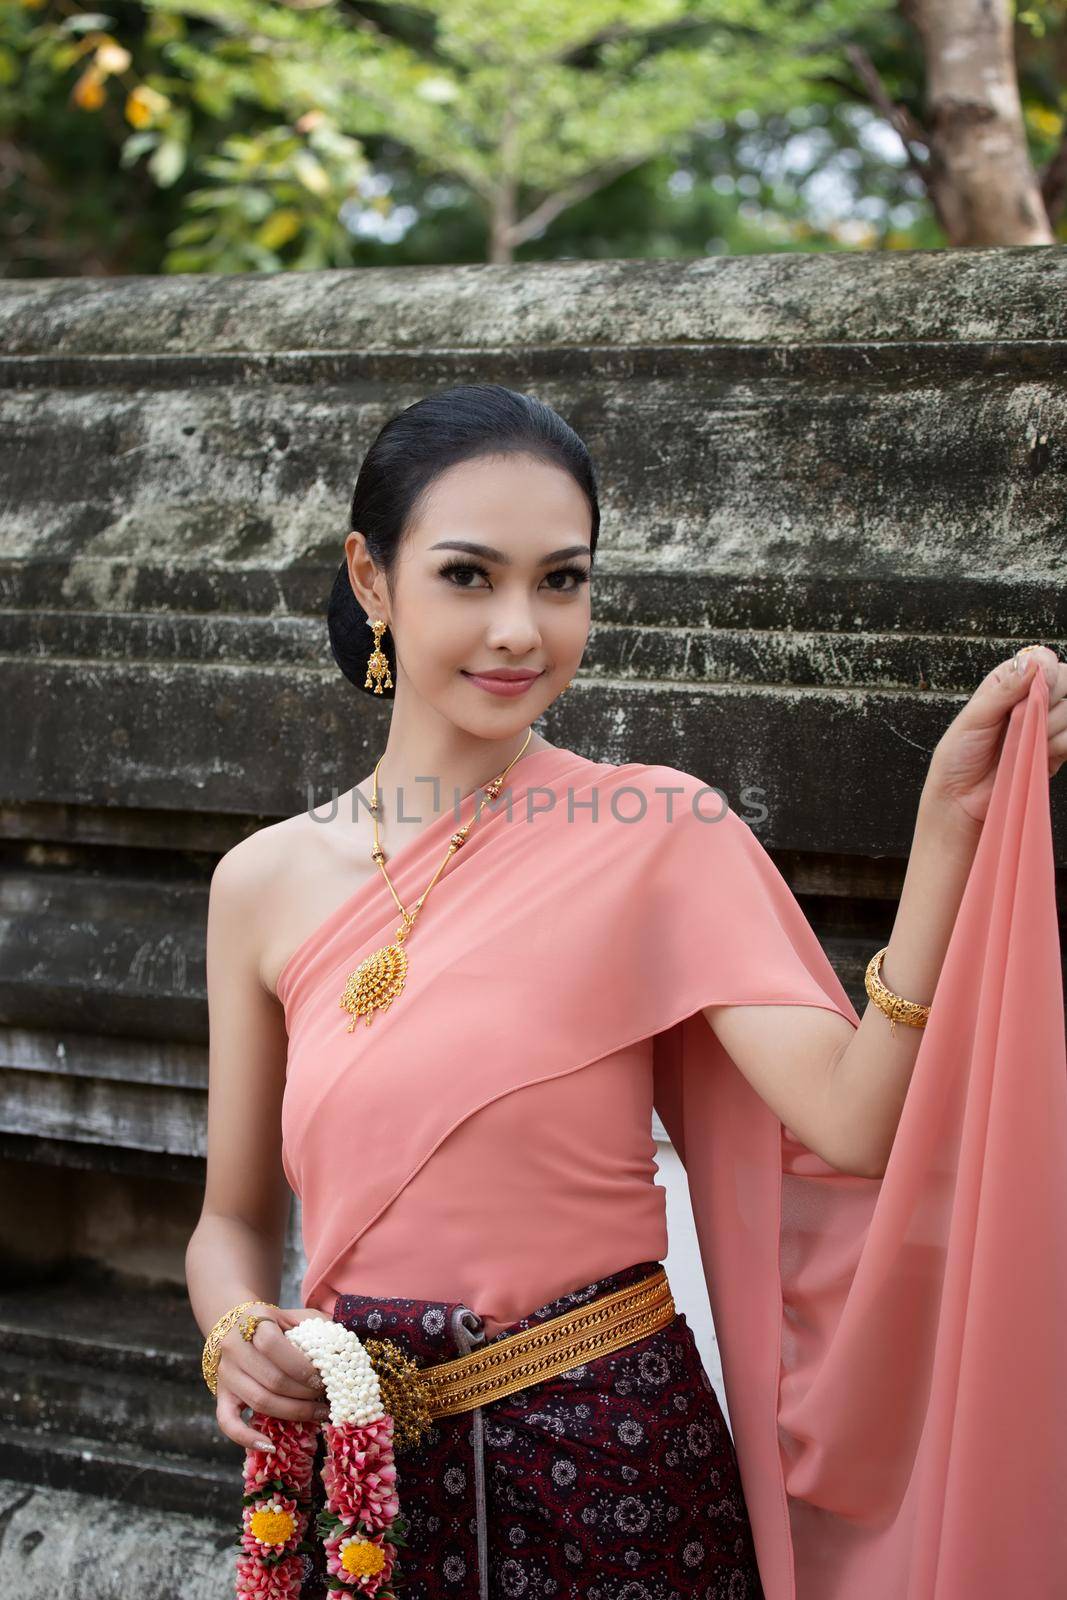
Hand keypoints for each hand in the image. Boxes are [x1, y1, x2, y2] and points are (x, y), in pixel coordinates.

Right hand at [215, 1303, 332, 1451]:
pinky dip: (247, 1438)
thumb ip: (318, 1327)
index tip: (323, 1378)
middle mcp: (234, 1347)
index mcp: (254, 1320)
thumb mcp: (295, 1315)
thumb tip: (345, 1352)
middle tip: (327, 1399)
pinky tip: (270, 1446)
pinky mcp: (220, 1396)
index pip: (274, 1346)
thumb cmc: (276, 1324)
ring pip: (259, 1401)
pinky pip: (228, 1423)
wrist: (237, 1327)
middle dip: (304, 1393)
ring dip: (292, 1412)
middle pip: (271, 1379)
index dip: (301, 1367)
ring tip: (318, 1414)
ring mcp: (226, 1374)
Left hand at [924, 645, 1066, 827]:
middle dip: (1052, 697)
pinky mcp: (1055, 750)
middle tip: (1029, 717)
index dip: (1047, 669)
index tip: (1040, 684)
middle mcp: (1030, 700)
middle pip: (1066, 679)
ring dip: (1052, 724)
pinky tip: (1042, 750)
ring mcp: (1046, 725)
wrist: (961, 799)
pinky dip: (1062, 742)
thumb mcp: (974, 717)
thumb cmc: (959, 756)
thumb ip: (1004, 689)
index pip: (1042, 661)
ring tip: (1025, 741)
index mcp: (1007, 684)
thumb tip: (1031, 663)